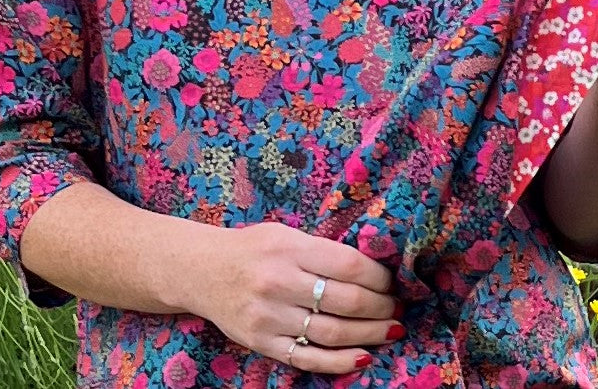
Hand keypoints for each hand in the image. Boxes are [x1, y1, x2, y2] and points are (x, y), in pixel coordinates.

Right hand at [193, 222, 401, 375]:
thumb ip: (320, 250)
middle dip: (380, 307)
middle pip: (344, 301)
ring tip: (390, 330)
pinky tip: (363, 357)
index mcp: (287, 248)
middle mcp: (278, 282)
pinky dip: (341, 362)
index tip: (390, 280)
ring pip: (332, 333)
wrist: (201, 270)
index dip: (377, 277)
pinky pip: (309, 359)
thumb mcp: (284, 235)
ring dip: (369, 334)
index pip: (347, 265)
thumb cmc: (252, 248)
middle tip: (397, 307)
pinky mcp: (262, 343)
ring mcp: (269, 316)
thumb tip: (371, 269)